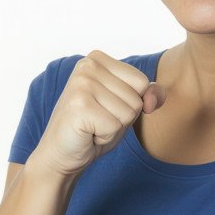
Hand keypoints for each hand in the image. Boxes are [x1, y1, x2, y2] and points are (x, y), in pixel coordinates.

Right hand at [30, 50, 165, 178]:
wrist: (60, 155)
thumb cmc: (93, 129)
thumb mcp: (125, 107)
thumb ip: (147, 95)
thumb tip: (154, 98)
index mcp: (97, 59)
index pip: (142, 82)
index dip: (130, 104)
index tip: (104, 108)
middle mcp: (87, 65)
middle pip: (136, 97)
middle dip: (121, 118)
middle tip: (96, 120)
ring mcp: (82, 83)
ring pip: (128, 112)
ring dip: (113, 128)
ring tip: (91, 126)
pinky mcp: (79, 105)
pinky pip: (115, 126)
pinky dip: (104, 138)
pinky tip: (86, 134)